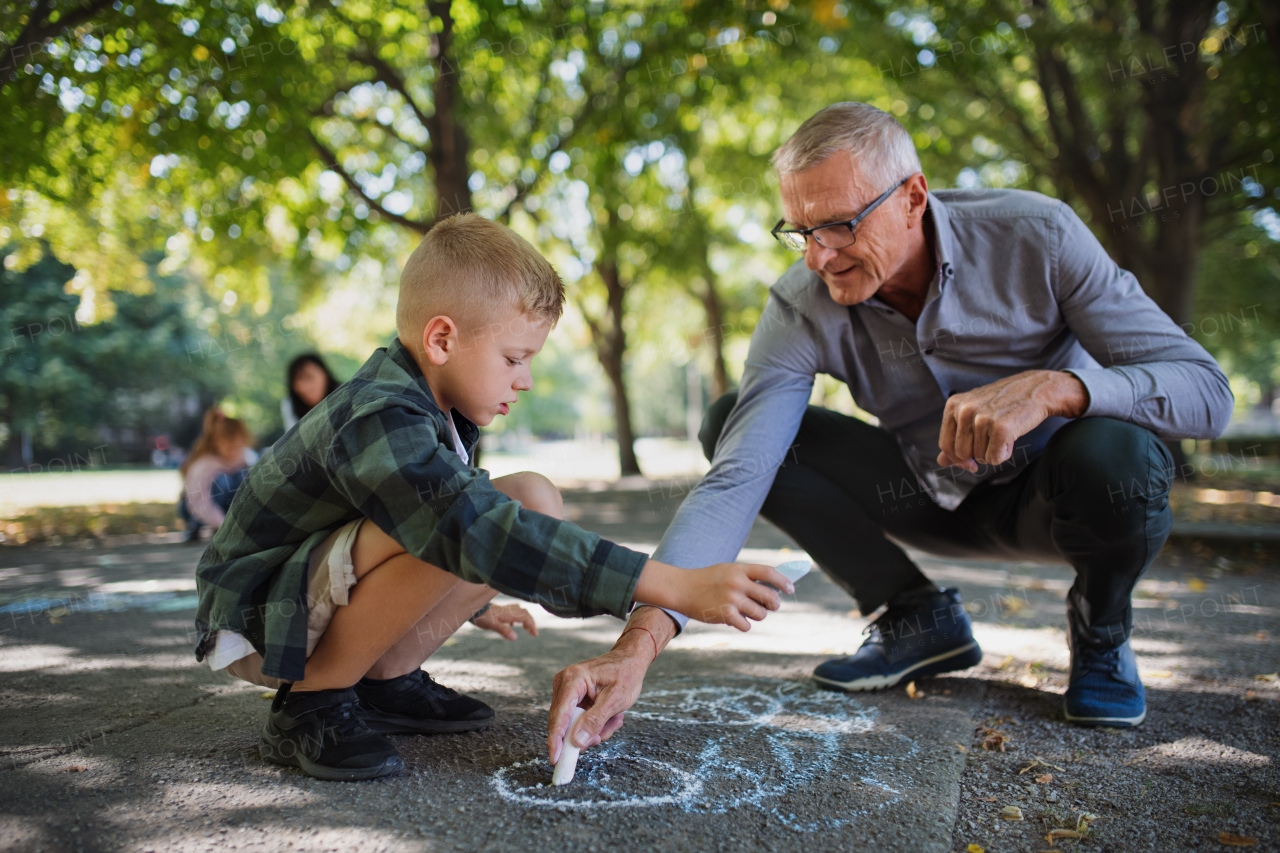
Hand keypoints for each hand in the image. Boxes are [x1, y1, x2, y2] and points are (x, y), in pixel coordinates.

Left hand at [471, 603, 537, 640]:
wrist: (474, 609)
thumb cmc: (483, 617)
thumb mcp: (493, 625)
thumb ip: (504, 631)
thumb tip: (515, 638)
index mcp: (510, 613)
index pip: (526, 618)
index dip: (532, 626)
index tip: (535, 634)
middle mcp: (510, 610)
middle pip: (525, 614)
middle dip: (531, 623)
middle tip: (533, 633)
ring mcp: (506, 609)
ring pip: (520, 612)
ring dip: (525, 619)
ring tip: (526, 628)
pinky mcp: (501, 610)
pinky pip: (513, 612)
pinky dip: (517, 618)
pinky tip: (512, 624)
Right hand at [547, 642, 651, 763]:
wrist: (630, 660)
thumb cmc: (626, 674)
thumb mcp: (615, 699)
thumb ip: (595, 720)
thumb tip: (576, 742)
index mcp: (573, 679)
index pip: (559, 715)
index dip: (556, 739)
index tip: (555, 759)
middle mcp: (564, 683)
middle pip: (564, 722)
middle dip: (584, 734)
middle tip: (604, 735)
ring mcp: (566, 691)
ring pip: (572, 725)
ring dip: (594, 730)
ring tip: (615, 720)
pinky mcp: (572, 698)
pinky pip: (578, 720)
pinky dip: (594, 724)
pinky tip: (611, 717)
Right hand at [634, 560, 792, 630]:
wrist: (681, 588)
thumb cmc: (707, 580)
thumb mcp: (727, 570)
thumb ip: (747, 577)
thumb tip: (773, 587)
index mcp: (739, 569)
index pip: (769, 573)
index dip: (783, 582)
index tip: (791, 589)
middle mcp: (737, 583)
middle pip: (770, 596)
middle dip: (774, 604)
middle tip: (772, 606)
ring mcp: (731, 599)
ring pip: (760, 613)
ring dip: (757, 615)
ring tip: (745, 612)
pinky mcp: (725, 614)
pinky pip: (746, 625)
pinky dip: (743, 624)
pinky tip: (734, 619)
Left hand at [937, 370, 1087, 472]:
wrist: (1036, 389)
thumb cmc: (1003, 404)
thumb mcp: (973, 415)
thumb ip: (956, 438)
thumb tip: (940, 462)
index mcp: (953, 405)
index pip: (945, 445)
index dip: (957, 459)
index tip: (970, 461)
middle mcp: (964, 410)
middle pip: (961, 454)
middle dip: (977, 455)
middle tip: (992, 439)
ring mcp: (982, 418)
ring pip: (979, 458)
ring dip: (993, 452)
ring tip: (1003, 433)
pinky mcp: (1000, 428)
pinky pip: (994, 459)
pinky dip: (1004, 454)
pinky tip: (1011, 438)